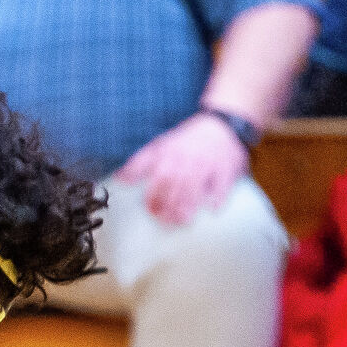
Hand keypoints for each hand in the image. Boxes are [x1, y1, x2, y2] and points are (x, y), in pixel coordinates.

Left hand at [117, 112, 247, 226]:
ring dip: (189, 204)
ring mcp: (209, 162)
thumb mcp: (160, 146)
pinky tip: (213, 209)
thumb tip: (120, 179)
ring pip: (197, 184)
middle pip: (177, 182)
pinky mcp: (227, 167)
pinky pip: (223, 182)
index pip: (159, 176)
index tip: (150, 210)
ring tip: (182, 221)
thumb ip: (140, 163)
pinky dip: (219, 196)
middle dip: (169, 202)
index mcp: (170, 153)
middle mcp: (188, 157)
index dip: (153, 194)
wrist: (220, 126)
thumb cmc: (185, 141)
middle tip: (164, 220)